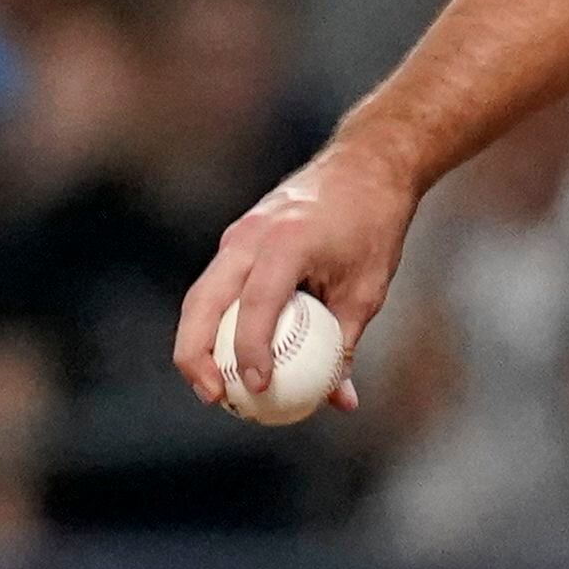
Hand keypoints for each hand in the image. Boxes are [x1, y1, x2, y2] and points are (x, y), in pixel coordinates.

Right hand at [175, 143, 420, 413]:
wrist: (363, 167)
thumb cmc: (372, 227)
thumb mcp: (368, 289)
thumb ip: (345, 344)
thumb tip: (340, 401)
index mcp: (287, 242)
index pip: (257, 303)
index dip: (252, 350)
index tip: (257, 387)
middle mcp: (250, 236)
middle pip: (203, 302)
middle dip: (197, 354)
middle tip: (214, 398)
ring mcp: (236, 235)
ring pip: (199, 296)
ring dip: (196, 343)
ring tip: (211, 389)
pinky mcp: (235, 240)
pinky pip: (215, 288)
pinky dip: (213, 324)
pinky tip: (224, 359)